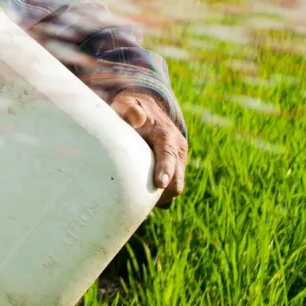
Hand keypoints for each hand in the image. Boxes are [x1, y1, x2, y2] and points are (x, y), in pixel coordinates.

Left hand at [110, 90, 186, 207]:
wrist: (147, 111)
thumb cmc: (132, 109)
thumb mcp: (127, 104)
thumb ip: (129, 109)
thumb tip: (137, 118)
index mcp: (166, 135)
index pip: (169, 153)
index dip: (166, 169)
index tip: (160, 183)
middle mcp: (177, 150)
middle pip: (177, 181)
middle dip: (161, 193)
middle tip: (137, 201)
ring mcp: (178, 162)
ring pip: (174, 189)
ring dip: (158, 198)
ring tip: (136, 201)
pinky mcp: (174, 171)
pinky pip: (169, 192)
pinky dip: (158, 198)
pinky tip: (140, 199)